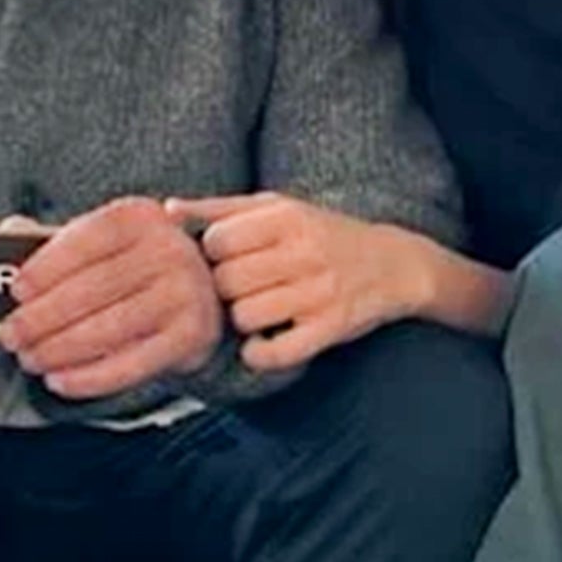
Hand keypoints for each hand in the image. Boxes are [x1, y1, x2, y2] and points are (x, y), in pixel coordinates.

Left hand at [0, 197, 221, 400]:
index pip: (87, 239)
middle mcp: (169, 250)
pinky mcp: (191, 336)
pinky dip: (91, 376)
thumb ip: (56, 241)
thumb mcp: (102, 243)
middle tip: (11, 335)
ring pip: (110, 328)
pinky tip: (60, 380)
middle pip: (94, 287)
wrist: (201, 294)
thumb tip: (9, 230)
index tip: (16, 290)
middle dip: (44, 316)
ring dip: (61, 349)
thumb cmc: (134, 267)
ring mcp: (185, 294)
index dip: (48, 266)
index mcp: (141, 216)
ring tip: (30, 358)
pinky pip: (132, 363)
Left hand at [165, 192, 416, 371]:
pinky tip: (264, 342)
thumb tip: (167, 209)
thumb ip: (221, 208)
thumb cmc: (321, 233)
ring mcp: (319, 293)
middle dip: (223, 289)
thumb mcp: (278, 207)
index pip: (217, 240)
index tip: (226, 259)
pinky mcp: (331, 329)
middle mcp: (304, 252)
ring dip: (241, 319)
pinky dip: (259, 354)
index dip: (212, 254)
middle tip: (238, 289)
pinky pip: (275, 353)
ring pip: (244, 316)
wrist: (393, 264)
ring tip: (255, 310)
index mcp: (287, 217)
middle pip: (226, 280)